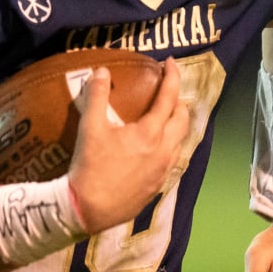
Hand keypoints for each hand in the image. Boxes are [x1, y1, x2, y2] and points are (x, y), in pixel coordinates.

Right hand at [68, 57, 188, 235]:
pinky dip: (169, 142)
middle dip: (178, 101)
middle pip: (183, 119)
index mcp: (150, 133)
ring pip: (180, 140)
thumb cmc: (90, 166)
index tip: (171, 63)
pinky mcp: (158, 184)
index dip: (172, 77)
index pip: (168, 98)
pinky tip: (152, 145)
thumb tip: (101, 71)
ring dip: (175, 123)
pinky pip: (172, 156)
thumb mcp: (89, 128)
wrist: (90, 208)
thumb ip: (96, 96)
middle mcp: (164, 150)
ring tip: (161, 116)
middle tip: (165, 91)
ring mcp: (164, 169)